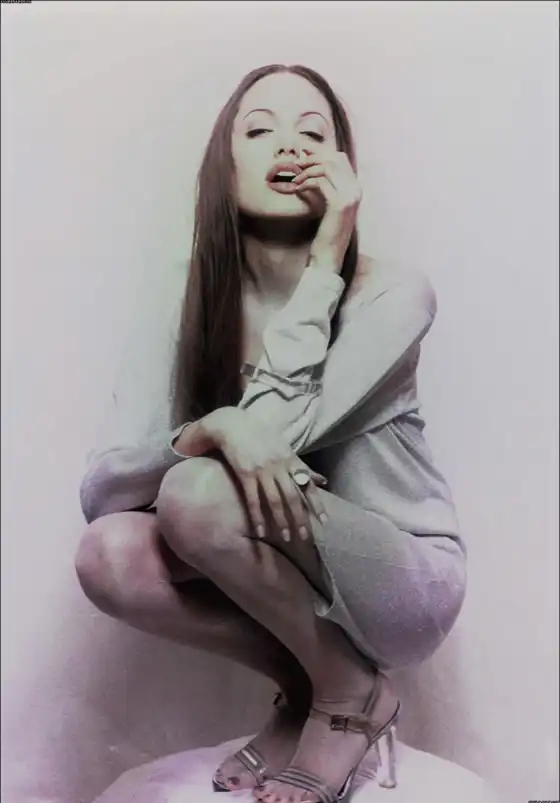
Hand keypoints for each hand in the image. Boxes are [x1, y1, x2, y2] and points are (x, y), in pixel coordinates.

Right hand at [201, 407, 327, 541]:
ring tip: (286, 537)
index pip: (307, 484)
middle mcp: (279, 466)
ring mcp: (262, 470)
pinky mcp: (246, 474)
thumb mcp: (284, 448)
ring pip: (275, 500)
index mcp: (290, 459)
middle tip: (305, 537)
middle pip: (293, 496)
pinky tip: (260, 531)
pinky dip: (257, 516)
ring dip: (281, 521)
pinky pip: (253, 499)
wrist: (232, 424)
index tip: (324, 521)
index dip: (316, 503)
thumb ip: (302, 466)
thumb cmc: (260, 436)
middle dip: (300, 518)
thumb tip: (323, 480)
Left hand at [291, 151, 361, 269]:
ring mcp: (350, 197)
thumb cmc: (325, 233)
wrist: (329, 256)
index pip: (340, 158)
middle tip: (297, 165)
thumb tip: (310, 163)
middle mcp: (356, 190)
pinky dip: (306, 182)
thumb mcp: (327, 205)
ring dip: (307, 170)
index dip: (320, 153)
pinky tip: (297, 189)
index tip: (303, 155)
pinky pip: (321, 182)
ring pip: (328, 167)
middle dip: (313, 158)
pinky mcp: (340, 205)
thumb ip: (325, 186)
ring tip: (295, 179)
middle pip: (335, 158)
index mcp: (355, 188)